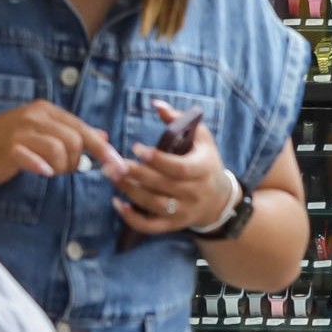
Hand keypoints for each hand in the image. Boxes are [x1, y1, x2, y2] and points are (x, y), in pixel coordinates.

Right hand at [0, 101, 107, 186]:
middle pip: (75, 140)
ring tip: (48, 170)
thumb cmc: (8, 143)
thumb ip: (73, 133)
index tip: (119, 166)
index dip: (104, 149)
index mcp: (47, 111)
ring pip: (59, 149)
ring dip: (60, 167)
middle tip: (62, 169)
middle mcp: (35, 116)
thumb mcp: (43, 133)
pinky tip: (42, 172)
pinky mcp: (8, 148)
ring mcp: (20, 130)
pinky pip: (34, 158)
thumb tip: (104, 136)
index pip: (83, 128)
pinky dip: (42, 167)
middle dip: (76, 161)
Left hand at [105, 103, 240, 236]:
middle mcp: (194, 192)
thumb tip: (156, 104)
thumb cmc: (206, 162)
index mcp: (203, 169)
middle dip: (134, 174)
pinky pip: (151, 226)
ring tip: (111, 175)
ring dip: (129, 190)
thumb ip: (179, 120)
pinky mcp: (174, 224)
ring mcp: (184, 211)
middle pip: (161, 185)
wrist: (219, 200)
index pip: (179, 167)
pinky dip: (132, 218)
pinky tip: (117, 203)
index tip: (136, 148)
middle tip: (112, 163)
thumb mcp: (202, 139)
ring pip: (153, 204)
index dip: (157, 159)